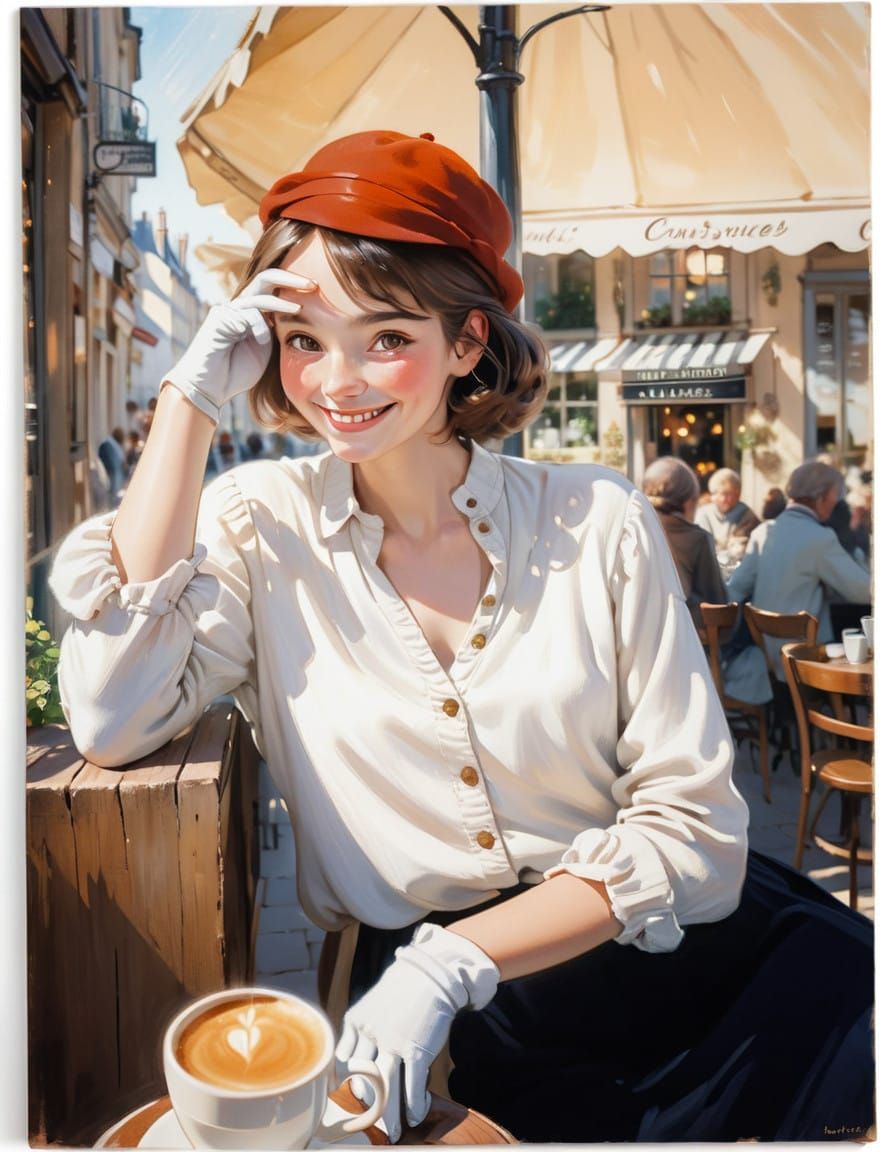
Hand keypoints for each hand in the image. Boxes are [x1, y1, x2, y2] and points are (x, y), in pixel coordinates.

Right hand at [162, 269, 315, 423]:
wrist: (209, 388)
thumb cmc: (236, 372)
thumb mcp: (266, 349)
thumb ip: (278, 332)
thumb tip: (302, 319)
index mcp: (252, 312)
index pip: (274, 288)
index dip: (295, 286)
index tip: (317, 291)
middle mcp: (240, 306)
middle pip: (266, 277)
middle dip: (291, 278)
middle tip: (313, 284)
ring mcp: (229, 310)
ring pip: (259, 294)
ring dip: (282, 301)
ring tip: (299, 307)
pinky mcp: (220, 318)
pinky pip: (248, 313)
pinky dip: (260, 326)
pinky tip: (263, 341)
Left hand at [335, 924, 498, 1142]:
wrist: (431, 973)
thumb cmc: (401, 990)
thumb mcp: (372, 1004)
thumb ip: (361, 1031)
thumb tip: (352, 1064)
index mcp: (356, 1021)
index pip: (340, 1060)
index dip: (341, 1083)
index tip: (343, 1098)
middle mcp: (372, 1034)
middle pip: (361, 1080)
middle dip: (365, 1106)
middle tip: (368, 1123)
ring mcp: (395, 1043)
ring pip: (386, 1090)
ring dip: (390, 1117)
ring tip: (392, 1133)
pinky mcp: (418, 1049)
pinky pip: (413, 1085)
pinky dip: (414, 1104)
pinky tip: (415, 1115)